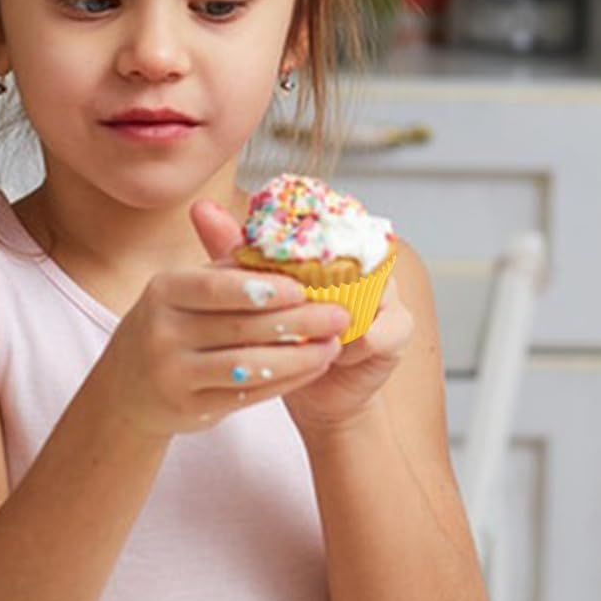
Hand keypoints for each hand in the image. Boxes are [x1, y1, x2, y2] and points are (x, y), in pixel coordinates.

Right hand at [94, 201, 347, 439]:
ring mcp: (173, 374)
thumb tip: (290, 245)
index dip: (262, 288)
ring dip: (299, 355)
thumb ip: (231, 269)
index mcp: (165, 292)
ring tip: (334, 344)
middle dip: (299, 321)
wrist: (128, 388)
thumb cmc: (174, 325)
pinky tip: (314, 367)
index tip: (303, 287)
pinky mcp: (190, 408)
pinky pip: (248, 394)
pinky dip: (287, 380)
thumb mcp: (187, 291)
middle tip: (339, 314)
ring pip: (248, 365)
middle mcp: (162, 332)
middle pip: (240, 327)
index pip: (216, 287)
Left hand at [190, 200, 413, 436]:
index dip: (296, 239)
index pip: (323, 225)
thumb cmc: (282, 338)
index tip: (265, 259)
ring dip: (331, 315)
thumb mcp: (253, 293)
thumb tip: (201, 208)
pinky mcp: (399, 328)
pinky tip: (329, 356)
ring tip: (302, 334)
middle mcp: (367, 261)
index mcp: (335, 245)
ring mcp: (388, 293)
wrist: (314, 393)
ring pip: (365, 292)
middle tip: (280, 300)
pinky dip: (350, 345)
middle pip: (349, 255)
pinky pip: (377, 332)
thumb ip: (233, 250)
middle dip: (312, 279)